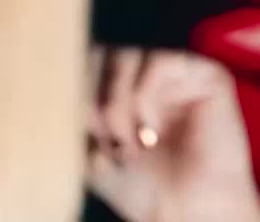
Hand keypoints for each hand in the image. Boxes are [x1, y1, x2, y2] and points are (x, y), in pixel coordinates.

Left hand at [86, 47, 259, 221]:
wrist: (189, 211)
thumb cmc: (145, 190)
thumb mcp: (88, 153)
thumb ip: (71, 116)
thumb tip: (54, 84)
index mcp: (122, 91)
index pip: (87, 63)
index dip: (74, 88)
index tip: (78, 128)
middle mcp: (147, 78)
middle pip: (103, 54)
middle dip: (93, 95)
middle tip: (101, 137)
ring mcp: (175, 75)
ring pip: (127, 55)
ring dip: (117, 100)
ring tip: (126, 141)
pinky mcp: (204, 75)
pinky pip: (160, 61)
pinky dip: (144, 95)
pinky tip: (150, 130)